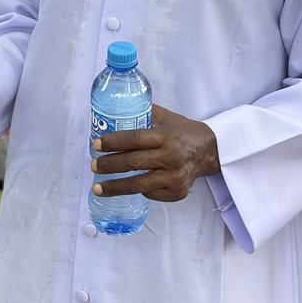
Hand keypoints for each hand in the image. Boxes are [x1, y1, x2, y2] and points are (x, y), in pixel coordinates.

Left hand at [90, 104, 219, 202]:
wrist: (208, 150)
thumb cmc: (182, 131)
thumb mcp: (165, 117)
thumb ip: (143, 113)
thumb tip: (114, 108)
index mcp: (165, 136)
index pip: (135, 139)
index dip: (113, 142)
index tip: (96, 144)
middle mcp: (170, 157)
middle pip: (134, 163)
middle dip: (109, 165)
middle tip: (93, 165)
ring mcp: (175, 177)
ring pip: (139, 185)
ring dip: (115, 187)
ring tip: (97, 187)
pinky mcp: (178, 192)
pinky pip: (151, 194)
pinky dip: (137, 191)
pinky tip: (126, 188)